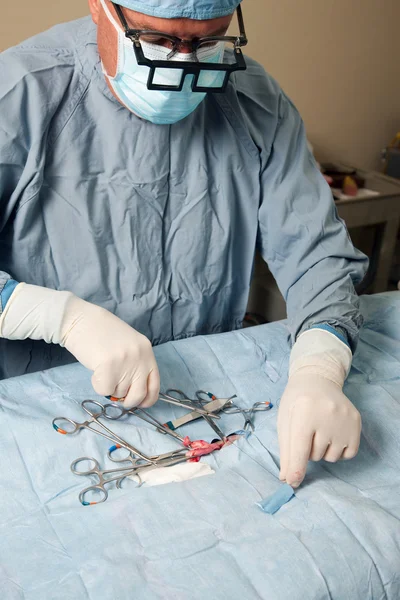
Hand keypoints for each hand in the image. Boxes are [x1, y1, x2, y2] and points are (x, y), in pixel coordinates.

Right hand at [61, 295, 159, 407]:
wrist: (82, 320)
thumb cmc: (102, 333)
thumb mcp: (129, 346)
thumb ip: (135, 365)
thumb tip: (133, 393)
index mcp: (147, 352)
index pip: (155, 386)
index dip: (147, 399)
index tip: (138, 403)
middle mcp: (141, 358)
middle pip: (138, 395)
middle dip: (126, 401)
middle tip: (115, 393)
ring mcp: (126, 362)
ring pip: (119, 393)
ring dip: (109, 387)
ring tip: (102, 368)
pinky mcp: (109, 367)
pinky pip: (104, 390)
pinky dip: (97, 385)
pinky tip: (95, 370)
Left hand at [278, 372, 360, 487]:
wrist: (317, 380)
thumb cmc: (296, 402)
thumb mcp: (285, 422)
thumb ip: (286, 452)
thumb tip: (287, 479)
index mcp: (303, 412)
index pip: (299, 448)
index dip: (296, 468)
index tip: (293, 483)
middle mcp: (326, 415)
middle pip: (314, 455)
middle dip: (308, 450)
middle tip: (306, 431)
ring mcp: (344, 419)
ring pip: (331, 457)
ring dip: (322, 451)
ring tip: (319, 430)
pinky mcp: (356, 422)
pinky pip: (348, 454)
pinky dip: (338, 451)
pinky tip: (332, 435)